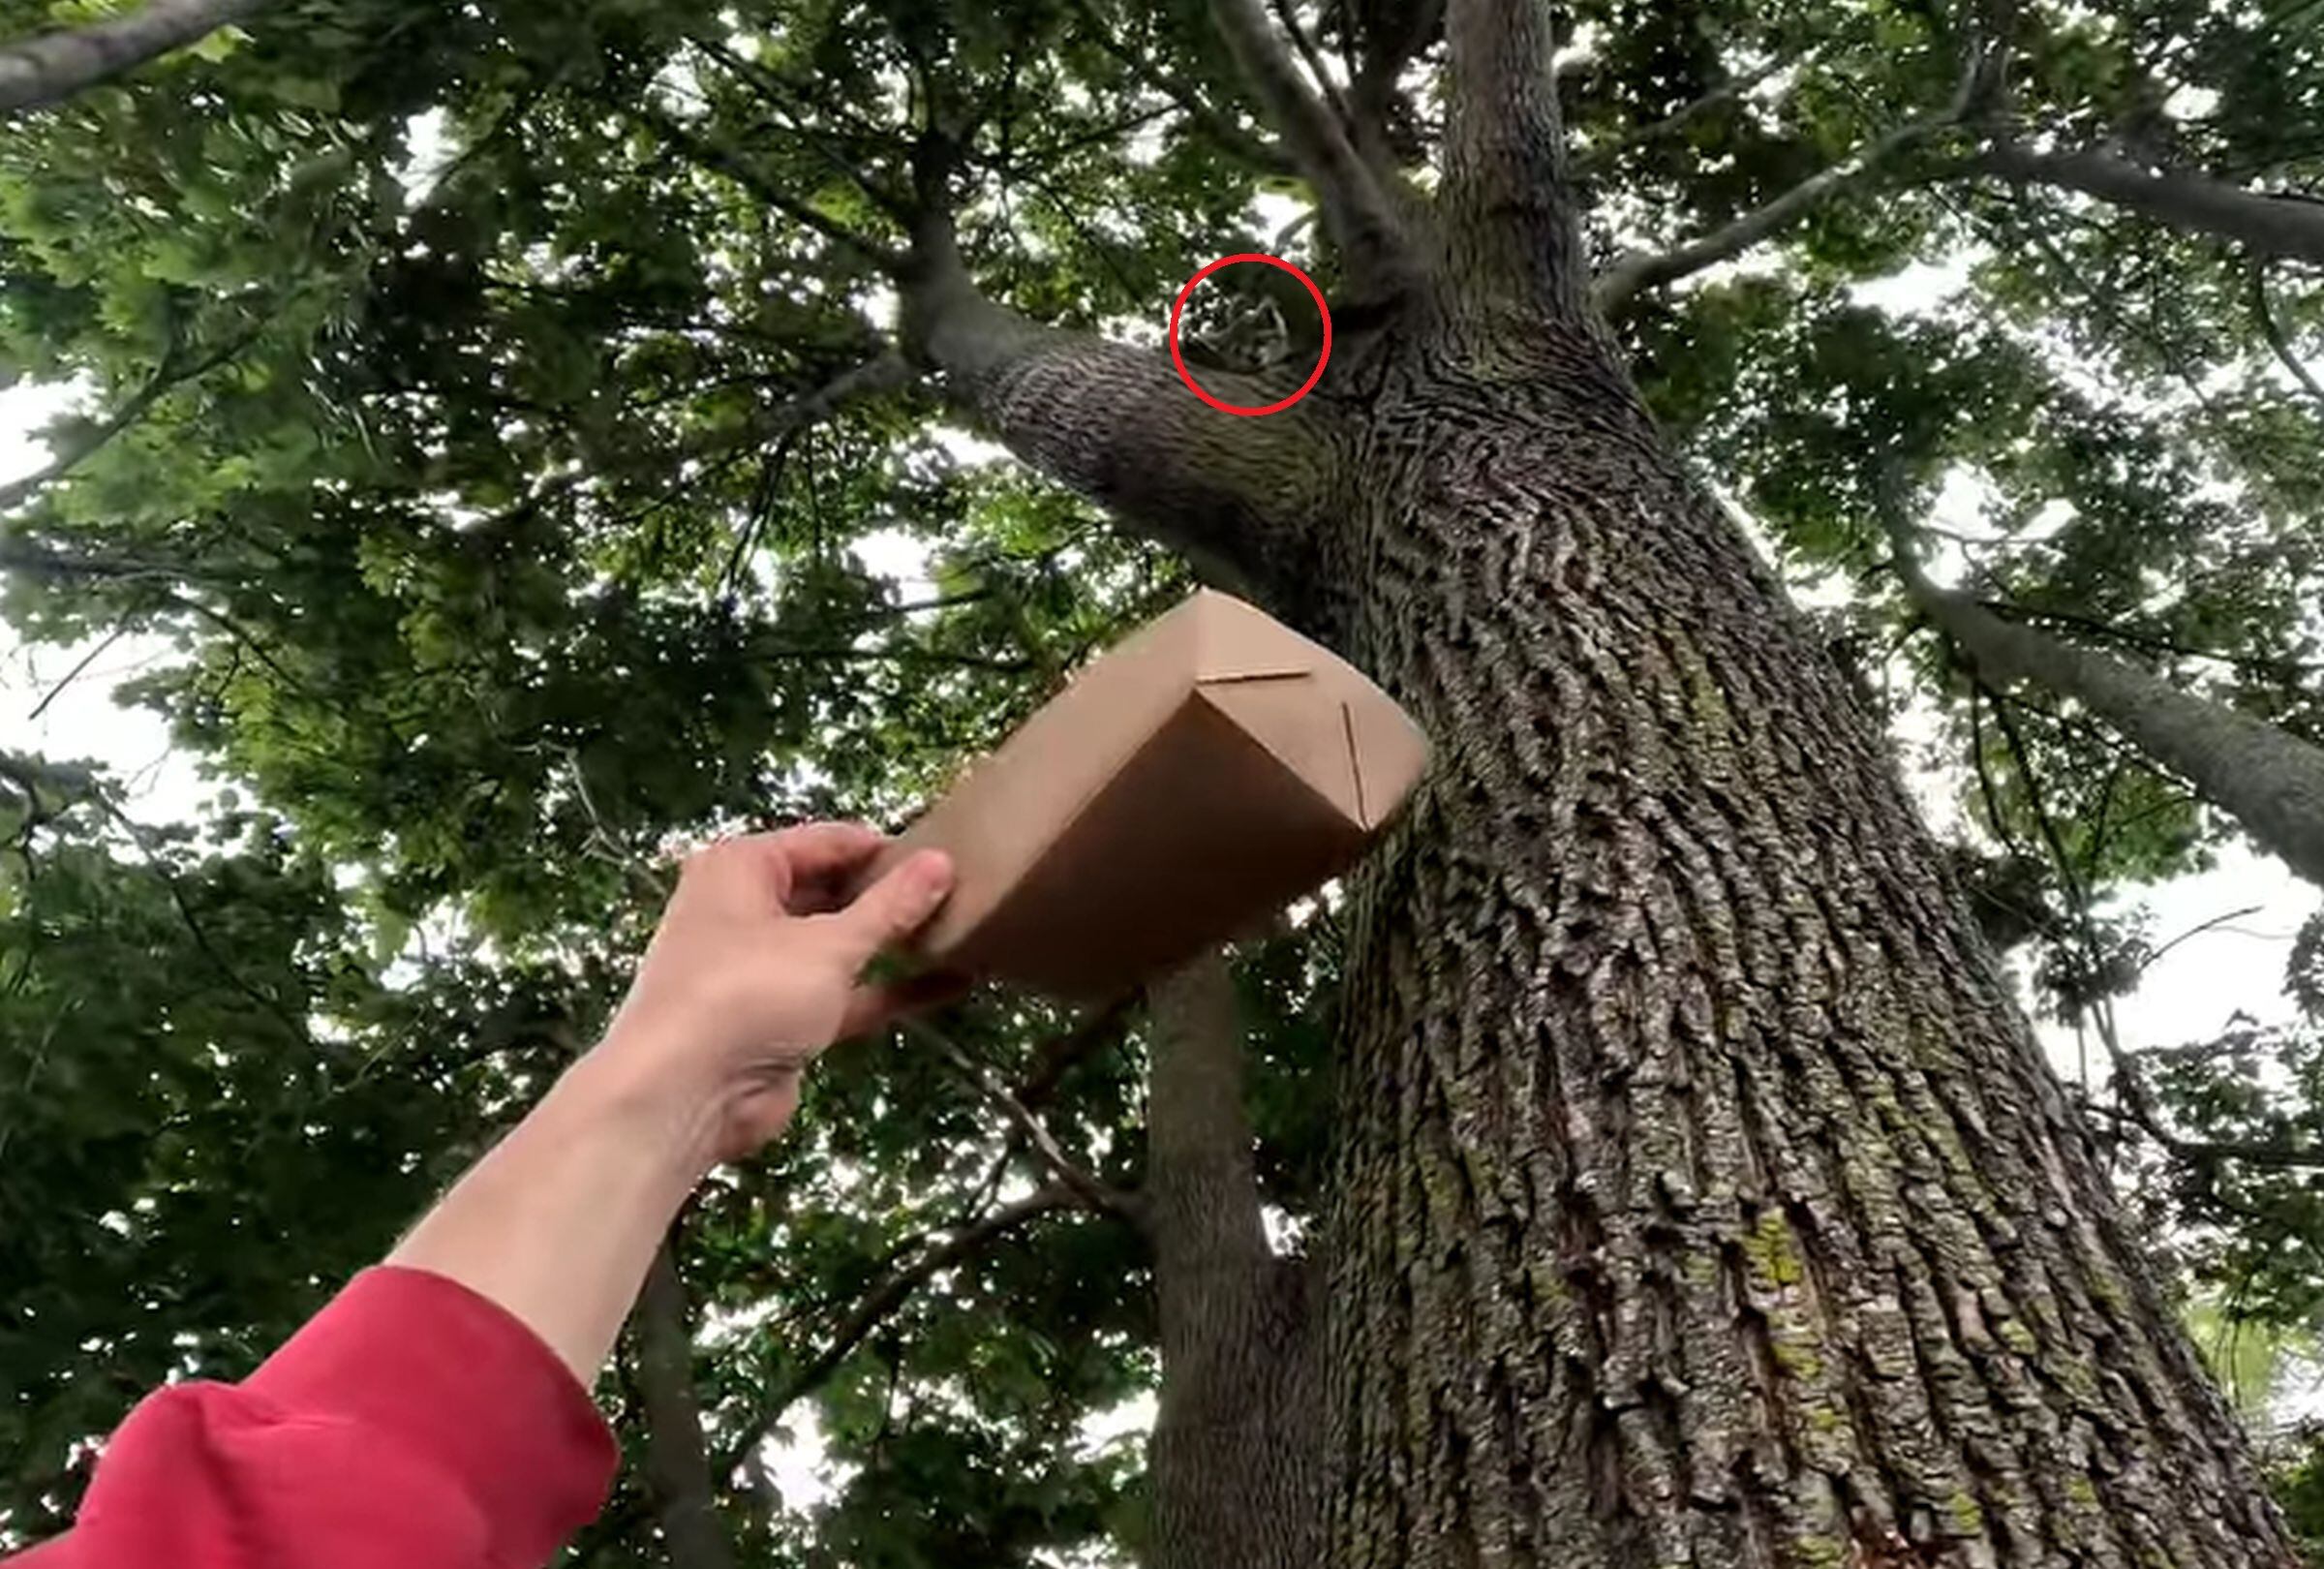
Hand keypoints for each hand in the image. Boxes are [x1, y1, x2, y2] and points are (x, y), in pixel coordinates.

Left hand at [595, 823, 956, 1163]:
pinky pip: (844, 994)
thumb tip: (941, 862)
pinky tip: (950, 984)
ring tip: (963, 932)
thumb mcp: (827, 944)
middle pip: (830, 891)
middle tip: (961, 893)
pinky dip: (888, 989)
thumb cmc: (746, 994)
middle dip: (889, 896)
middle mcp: (746, 910)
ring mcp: (763, 969)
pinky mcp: (782, 1020)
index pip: (824, 841)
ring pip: (839, 945)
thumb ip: (890, 907)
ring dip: (892, 944)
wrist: (684, 1095)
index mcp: (741, 869)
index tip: (945, 854)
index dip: (882, 848)